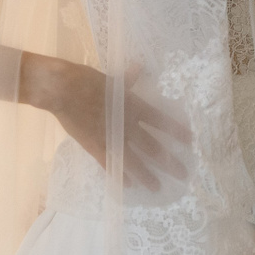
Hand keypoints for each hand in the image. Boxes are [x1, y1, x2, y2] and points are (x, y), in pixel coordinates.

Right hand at [37, 59, 189, 191]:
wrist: (64, 90)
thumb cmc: (88, 80)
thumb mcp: (113, 79)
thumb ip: (128, 78)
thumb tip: (139, 65)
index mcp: (134, 107)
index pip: (161, 122)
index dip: (176, 132)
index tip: (190, 142)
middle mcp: (128, 125)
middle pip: (153, 147)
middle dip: (169, 162)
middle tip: (183, 174)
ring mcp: (112, 138)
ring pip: (134, 161)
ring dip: (147, 175)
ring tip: (157, 188)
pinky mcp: (95, 147)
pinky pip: (111, 165)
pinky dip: (119, 175)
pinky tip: (128, 186)